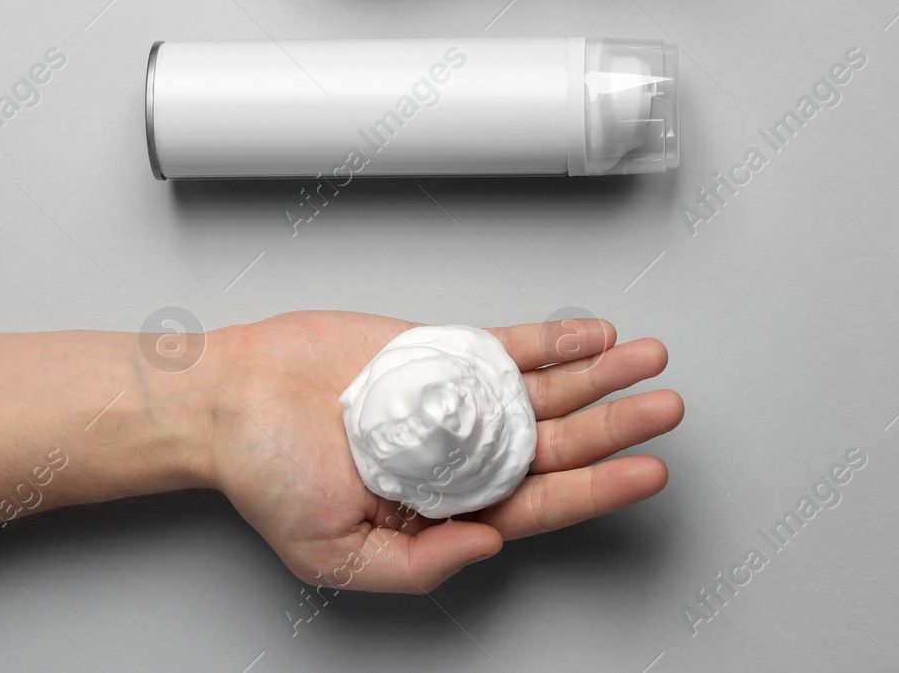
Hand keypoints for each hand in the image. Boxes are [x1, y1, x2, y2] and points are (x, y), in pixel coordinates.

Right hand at [205, 311, 681, 592]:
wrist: (231, 398)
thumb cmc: (268, 478)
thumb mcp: (332, 553)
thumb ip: (414, 563)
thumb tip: (488, 549)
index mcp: (450, 507)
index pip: (544, 502)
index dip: (601, 489)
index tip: (649, 471)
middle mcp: (468, 455)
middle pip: (562, 443)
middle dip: (620, 425)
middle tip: (667, 408)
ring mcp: (463, 401)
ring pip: (550, 390)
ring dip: (603, 375)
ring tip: (650, 360)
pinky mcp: (448, 353)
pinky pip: (514, 347)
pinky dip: (556, 340)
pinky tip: (596, 336)